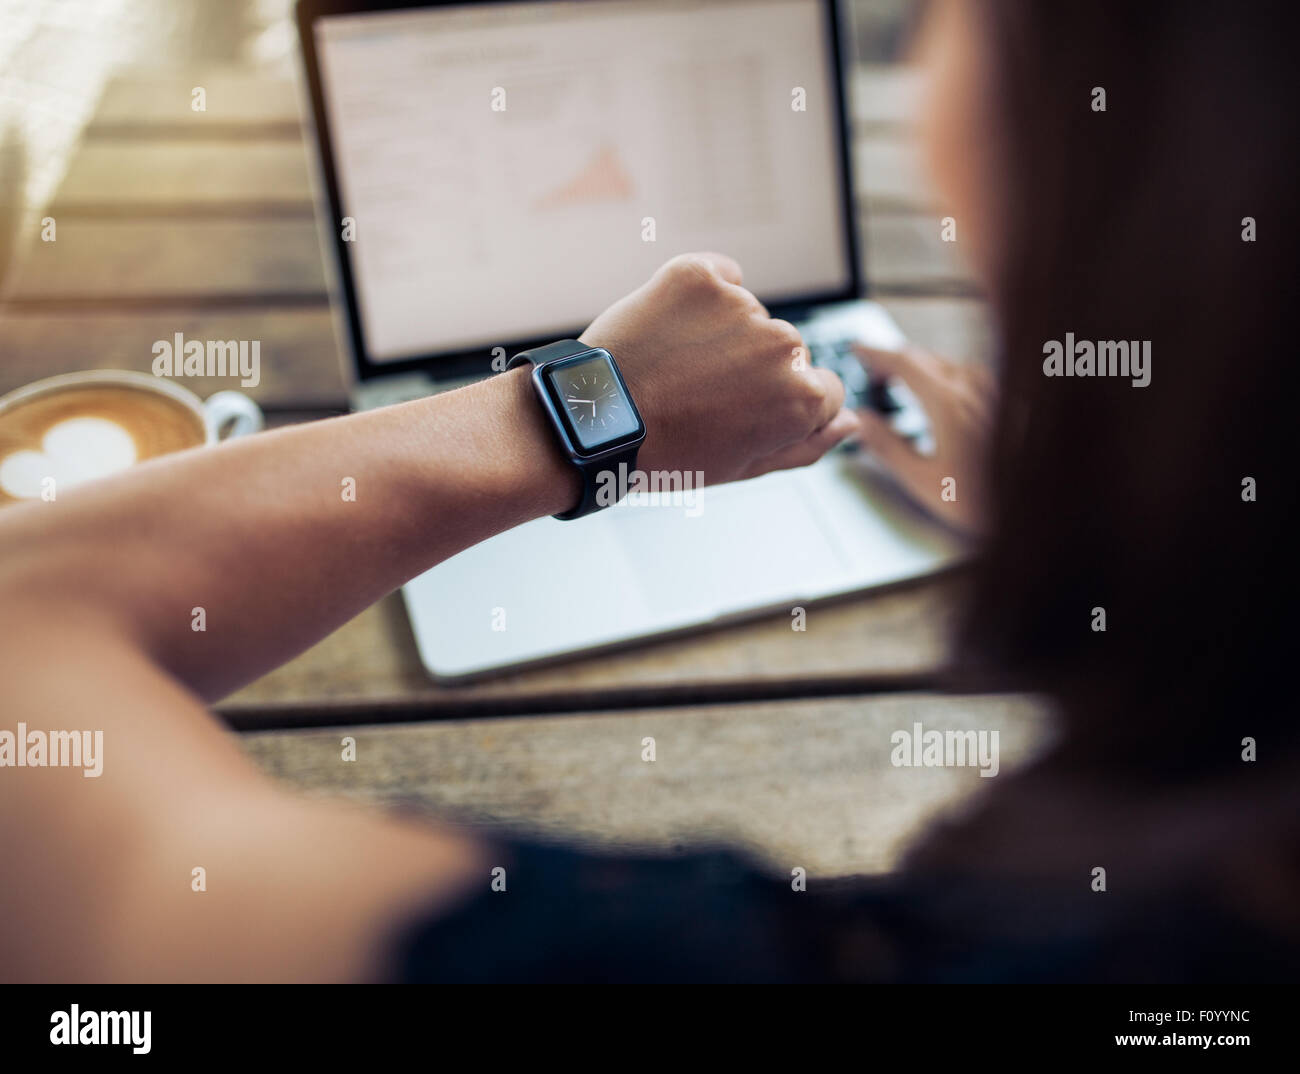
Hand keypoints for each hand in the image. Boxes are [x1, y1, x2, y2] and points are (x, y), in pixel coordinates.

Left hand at [580, 252, 855, 485]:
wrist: (591, 421)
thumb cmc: (667, 453)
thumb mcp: (744, 466)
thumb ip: (807, 444)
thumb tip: (849, 423)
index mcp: (802, 397)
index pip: (823, 390)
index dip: (780, 406)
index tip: (740, 413)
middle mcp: (782, 346)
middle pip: (787, 352)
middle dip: (753, 369)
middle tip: (699, 395)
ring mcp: (741, 306)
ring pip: (750, 316)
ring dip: (723, 334)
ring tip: (675, 367)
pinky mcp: (699, 275)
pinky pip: (720, 276)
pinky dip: (702, 295)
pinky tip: (672, 329)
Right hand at [852, 342, 994, 534]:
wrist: (1035, 505)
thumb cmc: (983, 500)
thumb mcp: (922, 479)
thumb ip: (887, 446)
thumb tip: (863, 421)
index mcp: (947, 403)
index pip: (903, 363)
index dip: (876, 353)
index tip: (858, 349)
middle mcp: (972, 390)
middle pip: (926, 359)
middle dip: (895, 360)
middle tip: (874, 372)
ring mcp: (993, 394)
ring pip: (949, 364)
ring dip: (922, 367)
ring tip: (905, 383)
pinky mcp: (1007, 403)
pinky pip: (970, 376)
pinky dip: (946, 376)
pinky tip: (946, 394)